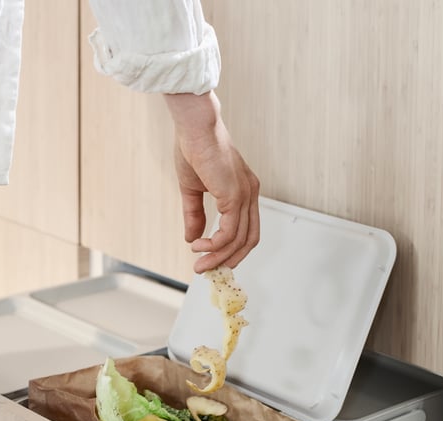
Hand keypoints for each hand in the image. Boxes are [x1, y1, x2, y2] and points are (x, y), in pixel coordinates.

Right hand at [164, 91, 259, 272]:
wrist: (193, 127)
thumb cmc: (194, 149)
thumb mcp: (192, 190)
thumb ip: (195, 215)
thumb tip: (192, 239)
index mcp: (244, 191)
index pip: (246, 230)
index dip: (231, 249)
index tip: (211, 259)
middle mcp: (250, 194)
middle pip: (248, 241)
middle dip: (228, 260)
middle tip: (206, 270)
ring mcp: (245, 195)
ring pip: (237, 240)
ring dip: (217, 257)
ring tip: (198, 264)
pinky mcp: (234, 196)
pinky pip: (228, 233)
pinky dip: (213, 245)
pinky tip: (198, 246)